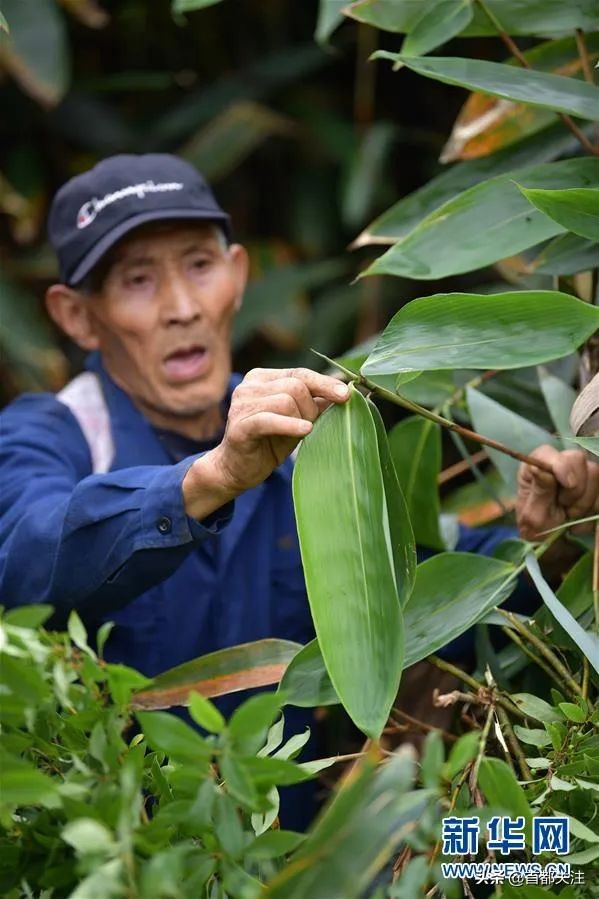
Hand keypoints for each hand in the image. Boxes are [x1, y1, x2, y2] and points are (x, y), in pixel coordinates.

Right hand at [183, 367, 349, 518]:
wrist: (237, 469)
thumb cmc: (269, 443)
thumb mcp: (296, 419)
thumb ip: (315, 404)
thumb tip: (344, 391)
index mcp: (262, 378)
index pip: (300, 373)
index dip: (325, 383)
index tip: (347, 395)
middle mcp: (249, 386)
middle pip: (295, 386)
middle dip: (311, 408)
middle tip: (311, 426)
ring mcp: (241, 404)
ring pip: (286, 401)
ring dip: (301, 419)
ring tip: (300, 434)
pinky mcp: (240, 426)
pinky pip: (270, 420)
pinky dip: (290, 425)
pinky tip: (306, 431)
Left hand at [516, 444, 598, 540]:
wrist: (555, 544)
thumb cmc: (538, 529)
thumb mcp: (534, 516)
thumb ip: (540, 492)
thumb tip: (538, 468)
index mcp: (536, 467)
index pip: (548, 453)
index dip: (561, 466)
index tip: (568, 484)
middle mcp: (557, 464)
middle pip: (578, 459)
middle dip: (576, 490)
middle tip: (565, 509)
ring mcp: (579, 472)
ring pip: (596, 474)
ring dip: (585, 502)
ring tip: (571, 516)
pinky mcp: (594, 484)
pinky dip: (595, 508)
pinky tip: (582, 520)